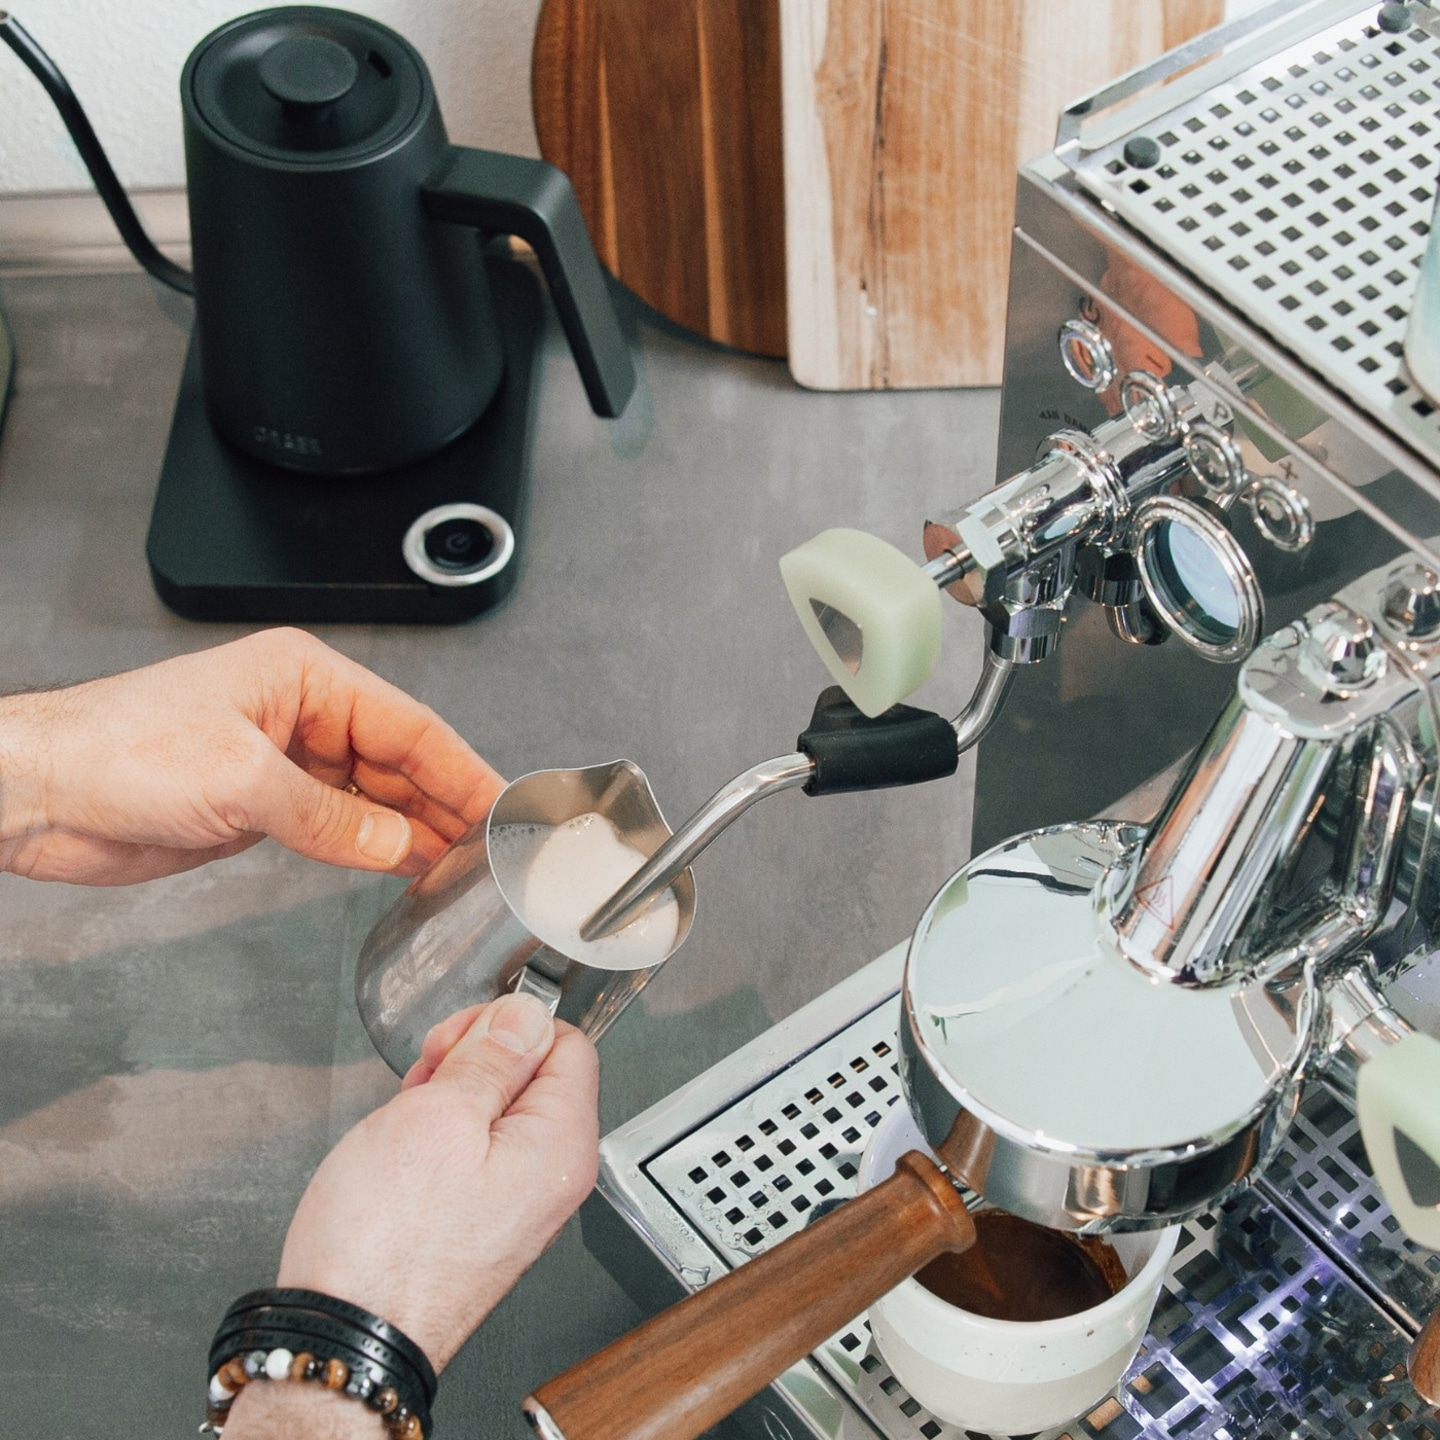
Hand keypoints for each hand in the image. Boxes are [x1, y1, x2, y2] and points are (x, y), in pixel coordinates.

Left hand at [0, 628, 504, 883]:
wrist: (42, 794)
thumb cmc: (117, 750)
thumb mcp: (241, 781)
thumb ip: (328, 819)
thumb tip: (394, 845)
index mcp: (304, 678)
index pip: (408, 725)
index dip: (460, 768)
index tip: (500, 804)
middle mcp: (302, 714)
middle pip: (398, 761)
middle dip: (443, 803)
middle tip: (489, 846)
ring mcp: (285, 761)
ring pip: (373, 797)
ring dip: (413, 832)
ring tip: (458, 865)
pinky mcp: (265, 805)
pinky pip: (338, 827)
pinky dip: (372, 849)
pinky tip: (403, 868)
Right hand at [273, 993, 598, 1369]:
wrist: (345, 1338)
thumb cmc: (384, 1245)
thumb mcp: (438, 1116)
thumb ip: (491, 1055)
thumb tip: (526, 1015)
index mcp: (561, 1146)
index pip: (567, 1043)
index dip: (508, 1027)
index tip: (461, 1041)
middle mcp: (552, 1178)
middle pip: (533, 1076)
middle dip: (474, 1063)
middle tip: (427, 1081)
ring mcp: (518, 1203)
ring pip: (496, 1111)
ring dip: (449, 1099)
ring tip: (406, 1120)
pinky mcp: (482, 1221)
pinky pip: (474, 1153)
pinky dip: (438, 1138)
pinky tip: (402, 1151)